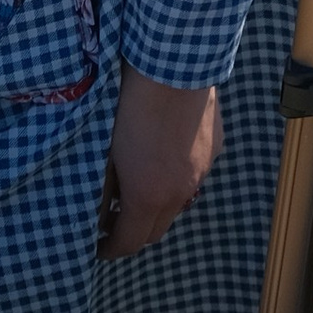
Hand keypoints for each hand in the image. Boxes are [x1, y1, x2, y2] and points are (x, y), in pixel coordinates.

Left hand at [97, 65, 220, 257]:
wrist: (173, 64)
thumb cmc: (128, 104)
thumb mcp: (106, 150)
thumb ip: (105, 185)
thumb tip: (102, 203)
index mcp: (148, 197)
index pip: (129, 242)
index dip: (111, 249)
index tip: (98, 246)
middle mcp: (180, 191)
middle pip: (158, 230)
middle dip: (135, 231)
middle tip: (114, 219)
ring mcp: (203, 170)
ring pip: (179, 202)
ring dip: (159, 203)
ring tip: (140, 184)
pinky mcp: (215, 147)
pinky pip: (195, 173)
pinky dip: (178, 175)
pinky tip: (165, 152)